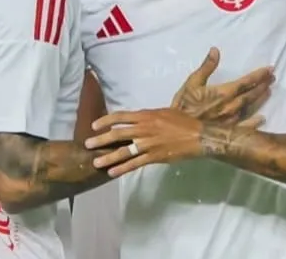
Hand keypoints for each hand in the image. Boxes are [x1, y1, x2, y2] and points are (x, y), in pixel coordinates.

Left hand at [85, 108, 207, 176]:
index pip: (120, 117)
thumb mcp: (163, 112)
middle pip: (117, 134)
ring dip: (108, 157)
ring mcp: (148, 144)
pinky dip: (122, 168)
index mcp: (146, 115)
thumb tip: (135, 120)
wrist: (198, 136)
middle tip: (87, 144)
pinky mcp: (154, 157)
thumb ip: (148, 116)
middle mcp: (144, 129)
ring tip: (95, 162)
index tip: (94, 126)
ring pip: (123, 151)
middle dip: (101, 139)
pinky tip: (112, 173)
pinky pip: (135, 164)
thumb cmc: (182, 122)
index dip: (105, 121)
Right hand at [170, 47, 273, 122]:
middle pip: (250, 94)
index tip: (270, 69)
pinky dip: (255, 122)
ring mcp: (231, 120)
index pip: (246, 82)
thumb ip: (206, 67)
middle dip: (262, 85)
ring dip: (260, 99)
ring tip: (269, 91)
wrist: (178, 131)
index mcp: (223, 92)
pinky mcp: (228, 132)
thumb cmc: (183, 105)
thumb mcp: (192, 83)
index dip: (259, 75)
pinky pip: (245, 127)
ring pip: (250, 108)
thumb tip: (216, 50)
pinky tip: (262, 119)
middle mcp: (231, 106)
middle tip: (272, 78)